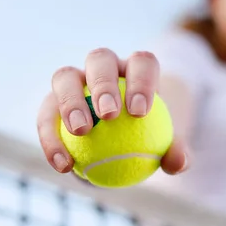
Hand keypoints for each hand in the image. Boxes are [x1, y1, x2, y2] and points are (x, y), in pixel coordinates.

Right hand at [36, 48, 187, 175]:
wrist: (121, 142)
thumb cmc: (151, 137)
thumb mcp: (168, 146)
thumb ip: (177, 152)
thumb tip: (179, 162)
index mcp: (137, 69)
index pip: (142, 63)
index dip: (141, 81)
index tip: (139, 113)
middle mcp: (105, 66)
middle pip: (100, 59)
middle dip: (103, 84)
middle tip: (109, 116)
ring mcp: (75, 79)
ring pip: (65, 76)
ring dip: (71, 102)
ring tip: (81, 132)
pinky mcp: (51, 100)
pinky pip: (46, 115)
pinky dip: (51, 140)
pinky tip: (63, 166)